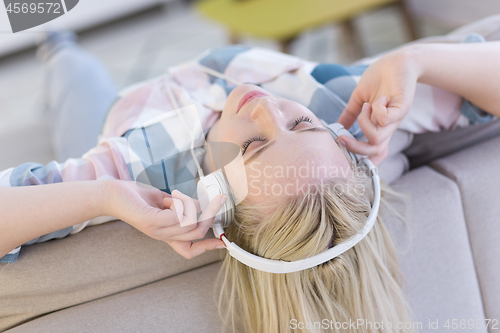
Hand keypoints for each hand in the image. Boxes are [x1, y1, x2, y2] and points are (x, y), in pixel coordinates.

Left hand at [103, 180, 225, 258]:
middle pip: (197, 233)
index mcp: (167, 234)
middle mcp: (163, 236)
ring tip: (176, 196)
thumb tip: (201, 205)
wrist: (111, 195)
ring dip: (190, 204)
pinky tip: (168, 198)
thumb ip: (182, 207)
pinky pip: (177, 216)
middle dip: (210, 214)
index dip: (207, 248)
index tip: (223, 242)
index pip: (189, 250)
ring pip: (189, 223)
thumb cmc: (137, 197)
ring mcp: (157, 230)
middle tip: (216, 199)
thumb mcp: (164, 203)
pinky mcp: (151, 221)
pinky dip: (179, 203)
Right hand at [337, 47, 419, 164]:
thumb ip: (349, 114)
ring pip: (377, 138)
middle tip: (342, 136)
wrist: (397, 61)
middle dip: (354, 147)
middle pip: (374, 152)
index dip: (361, 158)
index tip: (342, 145)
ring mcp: (395, 118)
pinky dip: (377, 110)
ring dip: (364, 123)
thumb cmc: (379, 78)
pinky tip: (380, 97)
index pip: (374, 153)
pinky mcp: (402, 107)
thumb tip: (337, 127)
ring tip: (367, 105)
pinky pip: (386, 119)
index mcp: (378, 127)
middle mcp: (387, 126)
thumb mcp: (359, 98)